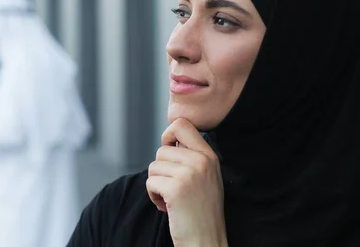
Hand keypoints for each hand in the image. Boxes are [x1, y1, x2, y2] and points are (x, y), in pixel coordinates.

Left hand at [146, 118, 227, 246]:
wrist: (206, 240)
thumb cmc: (201, 211)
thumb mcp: (205, 177)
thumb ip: (191, 157)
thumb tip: (168, 141)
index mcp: (209, 156)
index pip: (182, 124)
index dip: (168, 135)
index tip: (168, 153)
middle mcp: (202, 161)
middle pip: (161, 150)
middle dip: (160, 171)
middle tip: (172, 189)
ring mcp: (190, 174)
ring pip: (154, 167)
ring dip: (156, 185)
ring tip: (171, 199)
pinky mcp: (176, 189)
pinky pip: (150, 182)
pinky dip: (153, 196)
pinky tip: (167, 207)